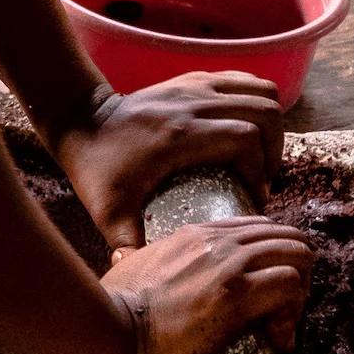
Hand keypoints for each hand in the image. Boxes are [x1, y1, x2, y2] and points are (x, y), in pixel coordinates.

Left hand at [52, 71, 284, 249]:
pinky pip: (243, 80)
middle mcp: (192, 102)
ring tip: (258, 155)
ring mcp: (193, 85)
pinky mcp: (192, 78)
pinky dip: (255, 102)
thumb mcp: (109, 214)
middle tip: (262, 179)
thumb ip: (128, 247)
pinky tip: (245, 130)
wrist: (79, 121)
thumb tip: (144, 275)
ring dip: (270, 123)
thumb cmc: (97, 170)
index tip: (253, 198)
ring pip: (260, 90)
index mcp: (180, 134)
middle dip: (274, 148)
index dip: (260, 171)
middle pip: (264, 110)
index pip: (246, 139)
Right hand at [98, 217, 312, 353]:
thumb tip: (127, 262)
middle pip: (285, 237)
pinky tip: (280, 338)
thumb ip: (140, 259)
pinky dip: (295, 314)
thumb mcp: (133, 268)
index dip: (272, 256)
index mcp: (193, 234)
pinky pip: (291, 289)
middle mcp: (215, 243)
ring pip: (297, 257)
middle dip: (296, 271)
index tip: (266, 289)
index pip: (256, 227)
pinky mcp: (237, 299)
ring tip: (286, 322)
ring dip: (301, 291)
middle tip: (285, 308)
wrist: (111, 335)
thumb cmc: (115, 310)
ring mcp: (228, 267)